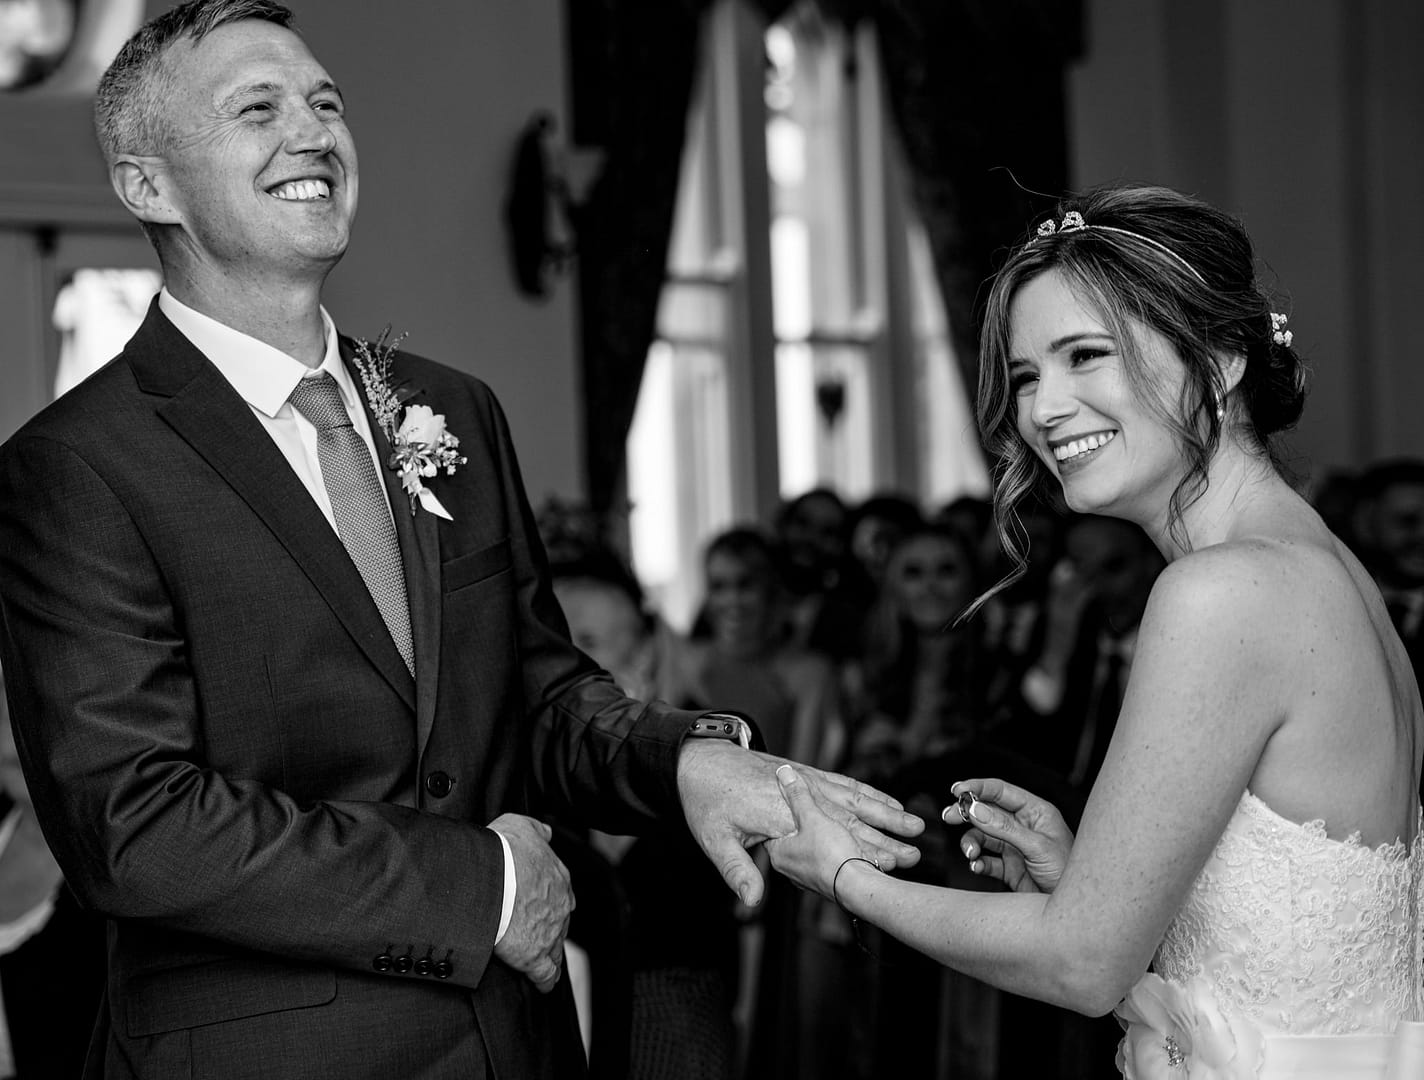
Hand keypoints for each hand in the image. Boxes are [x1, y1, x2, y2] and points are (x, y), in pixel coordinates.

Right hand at [488, 813, 573, 993]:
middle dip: (549, 927)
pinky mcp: (534, 956)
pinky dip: (545, 980)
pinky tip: (543, 985)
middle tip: (532, 931)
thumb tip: (546, 832)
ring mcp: (550, 932)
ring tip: (540, 960)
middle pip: (559, 921)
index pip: (559, 893)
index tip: (538, 905)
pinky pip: (546, 974)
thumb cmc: (505, 850)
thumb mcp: (523, 826)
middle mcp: (561, 905)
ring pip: (554, 947)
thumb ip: (538, 830)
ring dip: (548, 953)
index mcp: (558, 877)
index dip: (548, 901)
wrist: (492, 875)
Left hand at [676, 741, 922, 907]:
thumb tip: (751, 904)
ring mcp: (806, 783)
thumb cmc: (706, 804)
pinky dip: (870, 794)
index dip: (865, 852)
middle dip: (886, 837)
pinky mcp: (807, 775)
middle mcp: (799, 799)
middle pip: (851, 817)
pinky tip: (886, 802)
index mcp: (782, 817)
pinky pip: (846, 784)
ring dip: (887, 813)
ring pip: (856, 799)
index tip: (894, 865)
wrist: (700, 763)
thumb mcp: (715, 840)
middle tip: (914, 852)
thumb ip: (738, 870)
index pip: (833, 836)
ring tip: (914, 825)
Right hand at [945, 778, 1073, 893]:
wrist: (1073, 913)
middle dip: (967, 814)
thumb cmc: (1069, 874)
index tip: (956, 790)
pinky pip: (986, 860)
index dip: (978, 788)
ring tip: (970, 853)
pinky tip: (977, 866)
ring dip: (971, 842)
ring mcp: (1015, 848)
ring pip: (983, 837)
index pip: (1002, 792)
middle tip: (949, 817)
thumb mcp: (1038, 847)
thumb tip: (975, 809)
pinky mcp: (1010, 869)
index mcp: (1035, 812)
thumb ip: (1005, 828)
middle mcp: (1023, 827)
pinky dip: (978, 862)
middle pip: (988, 812)